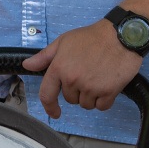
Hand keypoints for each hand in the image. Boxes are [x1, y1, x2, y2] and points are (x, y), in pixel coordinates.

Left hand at [21, 20, 142, 119]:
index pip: (47, 94)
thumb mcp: (63, 42)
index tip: (54, 112)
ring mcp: (91, 87)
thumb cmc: (91, 37)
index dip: (49, 107)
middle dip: (77, 91)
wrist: (121, 35)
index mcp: (59, 68)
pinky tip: (107, 86)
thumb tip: (27, 65)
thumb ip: (44, 56)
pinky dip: (104, 100)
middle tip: (87, 74)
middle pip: (71, 99)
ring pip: (86, 104)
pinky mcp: (108, 92)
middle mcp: (73, 80)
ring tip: (98, 78)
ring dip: (91, 97)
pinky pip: (102, 106)